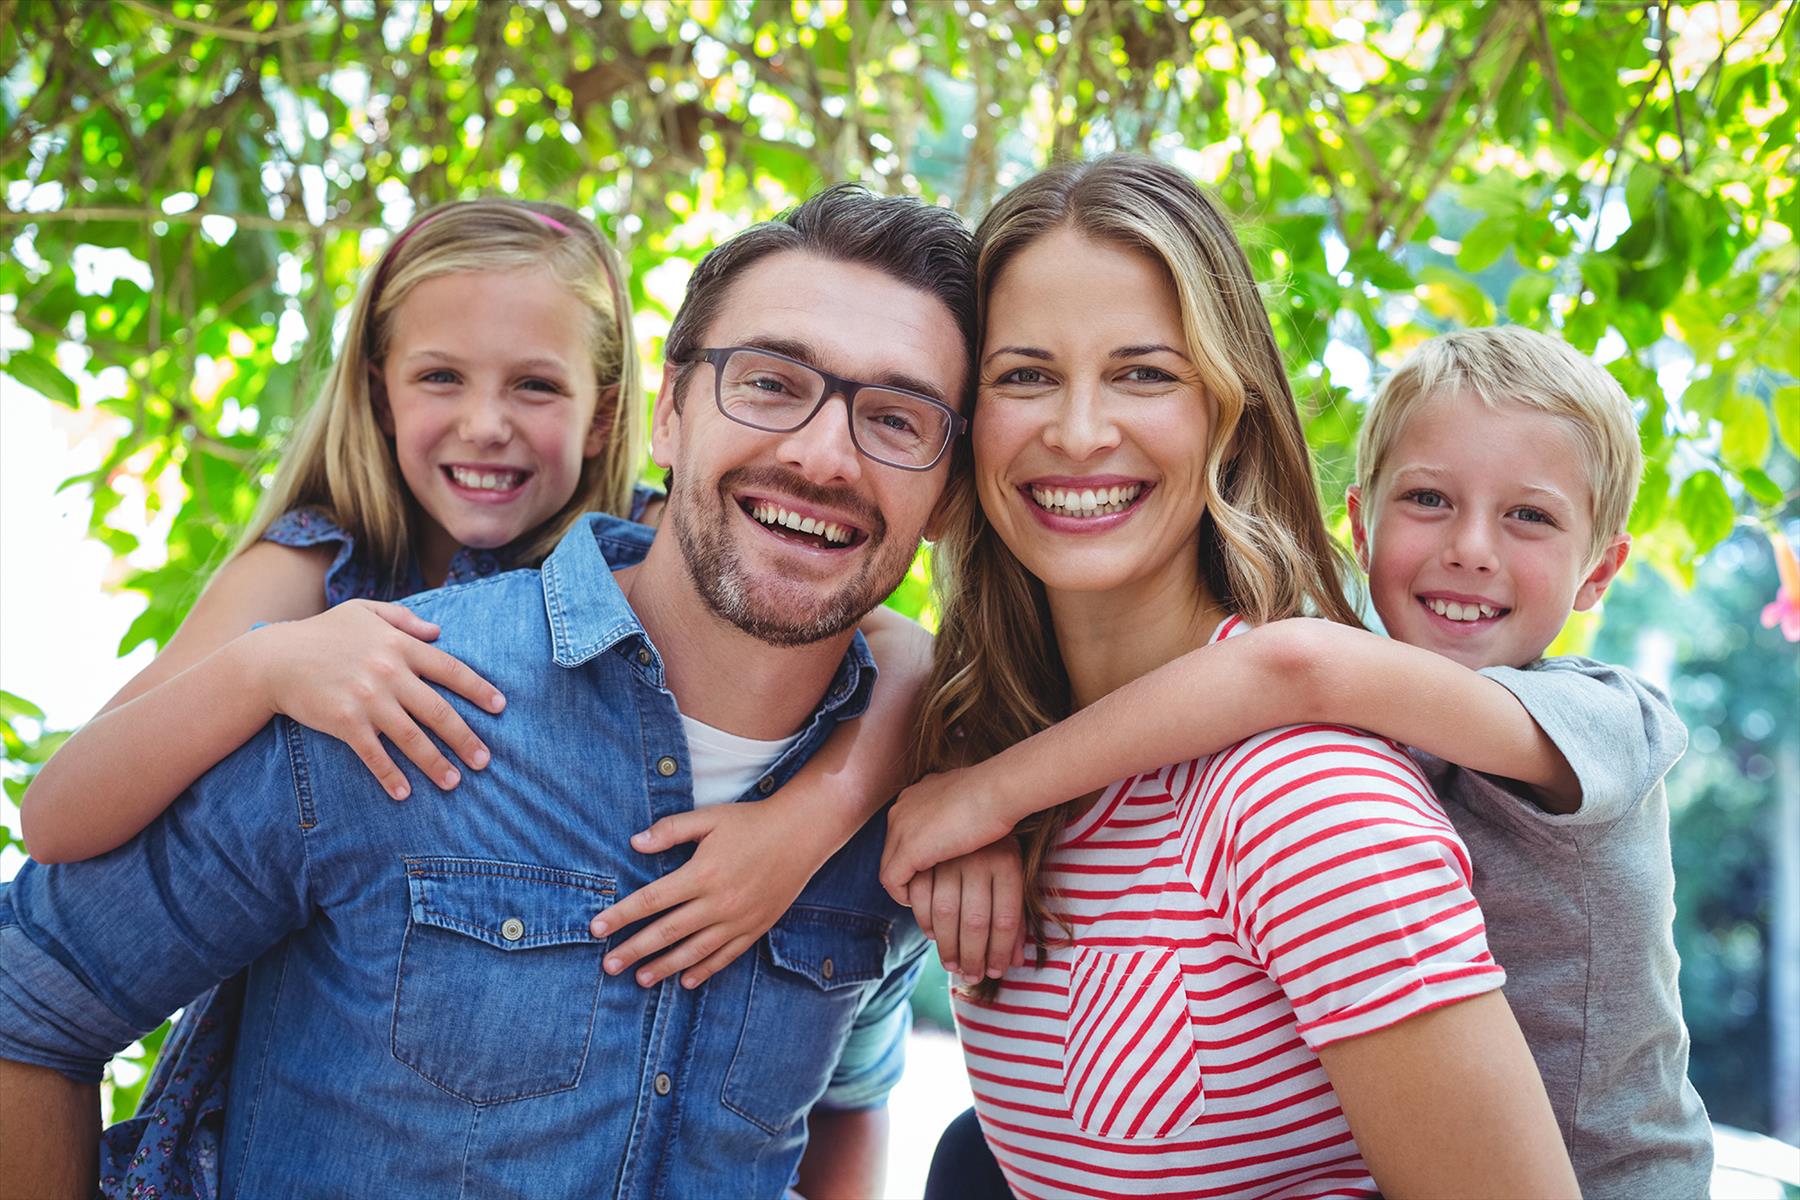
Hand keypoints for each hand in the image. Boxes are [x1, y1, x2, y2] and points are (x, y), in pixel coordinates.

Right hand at [247, 600, 504, 799]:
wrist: (273, 659)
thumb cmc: (321, 633)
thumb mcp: (364, 611)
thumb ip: (403, 619)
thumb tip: (439, 631)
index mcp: (399, 645)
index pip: (451, 670)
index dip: (479, 690)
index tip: (500, 708)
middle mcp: (389, 672)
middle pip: (439, 711)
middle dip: (466, 738)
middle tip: (485, 760)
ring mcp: (367, 699)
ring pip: (413, 737)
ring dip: (436, 763)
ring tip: (455, 782)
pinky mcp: (344, 722)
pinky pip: (374, 754)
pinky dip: (391, 775)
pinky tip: (404, 793)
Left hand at [589, 799, 820, 989]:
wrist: (801, 834)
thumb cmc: (751, 822)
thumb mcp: (709, 818)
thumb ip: (671, 830)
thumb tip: (635, 843)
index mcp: (702, 873)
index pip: (652, 900)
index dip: (622, 915)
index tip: (596, 929)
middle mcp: (718, 901)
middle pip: (667, 932)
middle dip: (634, 950)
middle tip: (608, 966)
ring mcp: (738, 919)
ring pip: (694, 950)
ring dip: (664, 967)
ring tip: (640, 979)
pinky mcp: (755, 927)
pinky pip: (725, 956)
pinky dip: (704, 970)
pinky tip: (685, 980)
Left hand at [880, 761, 1019, 904]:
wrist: (998, 791)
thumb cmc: (995, 795)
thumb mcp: (967, 801)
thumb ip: (953, 812)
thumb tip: (962, 827)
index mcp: (915, 796)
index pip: (903, 831)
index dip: (917, 853)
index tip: (934, 869)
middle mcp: (901, 809)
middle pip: (893, 849)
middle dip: (908, 871)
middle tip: (928, 889)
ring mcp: (901, 828)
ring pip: (889, 866)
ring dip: (906, 885)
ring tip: (925, 899)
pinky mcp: (908, 849)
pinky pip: (892, 881)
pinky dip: (903, 895)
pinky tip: (923, 901)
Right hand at [906, 840, 1024, 984]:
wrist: (981, 787)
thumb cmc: (1001, 838)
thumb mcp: (1015, 871)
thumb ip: (1014, 919)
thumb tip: (1015, 963)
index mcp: (1007, 862)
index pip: (1005, 919)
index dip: (1000, 951)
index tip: (995, 972)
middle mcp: (979, 858)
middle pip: (976, 921)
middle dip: (973, 956)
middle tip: (970, 976)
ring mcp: (950, 853)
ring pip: (947, 912)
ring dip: (947, 944)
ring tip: (952, 963)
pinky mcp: (924, 847)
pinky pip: (920, 893)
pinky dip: (924, 918)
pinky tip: (932, 933)